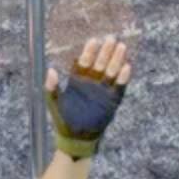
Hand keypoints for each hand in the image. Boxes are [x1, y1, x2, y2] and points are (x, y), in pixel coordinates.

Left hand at [47, 35, 130, 157]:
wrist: (76, 140)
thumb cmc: (63, 121)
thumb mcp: (54, 104)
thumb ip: (51, 88)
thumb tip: (50, 70)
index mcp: (78, 81)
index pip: (85, 62)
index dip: (89, 51)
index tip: (93, 41)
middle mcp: (92, 83)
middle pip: (100, 64)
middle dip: (106, 51)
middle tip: (111, 38)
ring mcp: (103, 92)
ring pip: (111, 72)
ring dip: (117, 60)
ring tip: (122, 47)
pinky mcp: (112, 102)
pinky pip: (119, 88)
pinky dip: (123, 79)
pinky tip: (127, 67)